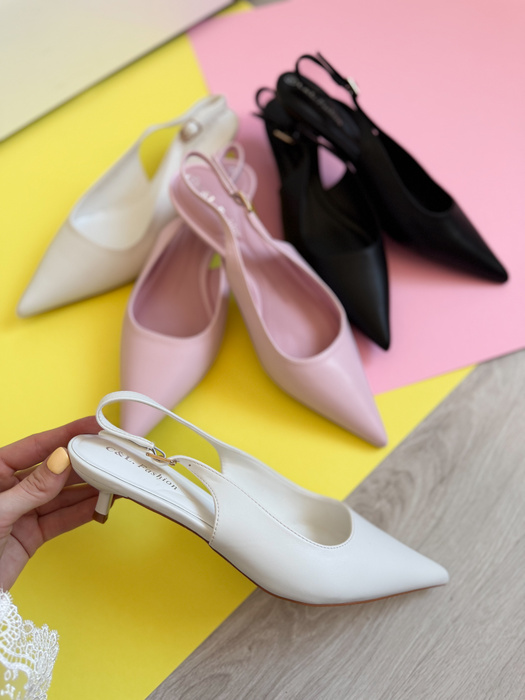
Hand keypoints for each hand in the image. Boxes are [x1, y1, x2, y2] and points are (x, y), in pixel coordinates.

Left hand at [0, 416, 99, 589]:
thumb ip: (32, 488)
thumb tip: (62, 459)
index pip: (35, 446)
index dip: (66, 434)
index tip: (93, 426)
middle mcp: (9, 488)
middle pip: (53, 469)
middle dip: (84, 461)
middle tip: (112, 453)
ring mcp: (22, 512)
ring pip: (62, 494)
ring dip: (89, 487)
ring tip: (116, 477)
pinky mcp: (30, 536)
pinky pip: (62, 519)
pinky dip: (83, 512)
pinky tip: (103, 503)